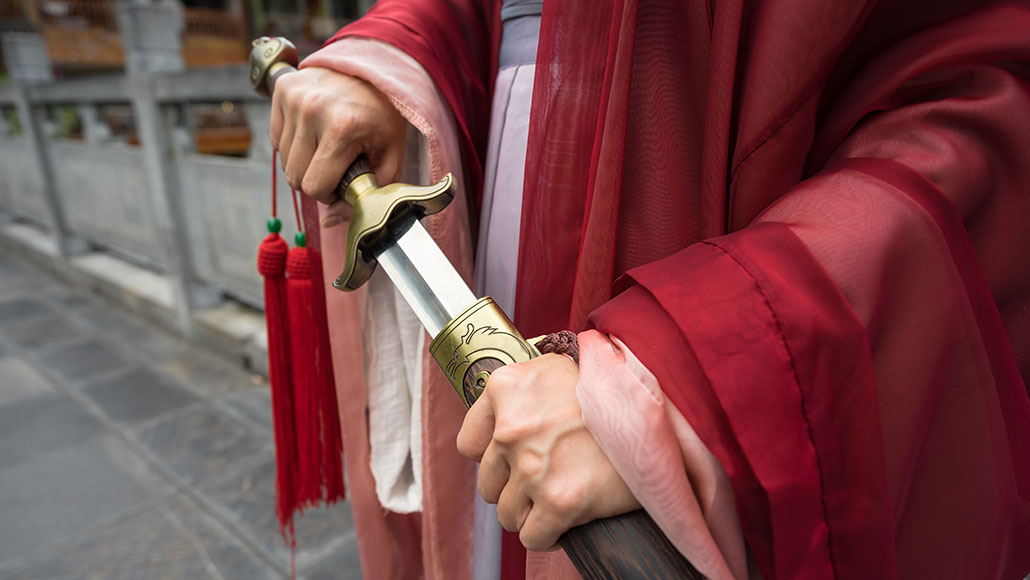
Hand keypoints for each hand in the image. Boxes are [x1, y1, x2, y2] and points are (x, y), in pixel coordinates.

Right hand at [270, 66, 406, 227]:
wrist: (374, 67)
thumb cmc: (384, 115)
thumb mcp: (390, 155)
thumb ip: (367, 193)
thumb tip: (329, 220)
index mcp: (343, 127)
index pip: (314, 186)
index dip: (328, 195)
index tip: (342, 185)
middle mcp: (312, 109)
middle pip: (294, 177)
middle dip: (315, 182)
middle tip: (335, 168)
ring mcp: (294, 97)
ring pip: (283, 160)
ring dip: (304, 163)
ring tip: (327, 147)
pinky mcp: (282, 89)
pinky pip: (276, 138)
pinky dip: (293, 144)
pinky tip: (314, 132)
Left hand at [456, 354, 640, 550]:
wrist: (660, 406)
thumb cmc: (611, 385)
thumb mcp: (556, 367)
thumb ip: (521, 390)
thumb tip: (501, 417)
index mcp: (504, 388)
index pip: (469, 444)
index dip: (494, 455)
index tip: (515, 457)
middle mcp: (511, 427)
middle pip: (489, 483)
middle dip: (514, 485)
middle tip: (547, 477)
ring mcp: (533, 467)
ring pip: (508, 514)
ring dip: (531, 512)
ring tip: (560, 497)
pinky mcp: (560, 501)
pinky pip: (532, 536)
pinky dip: (547, 535)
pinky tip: (565, 522)